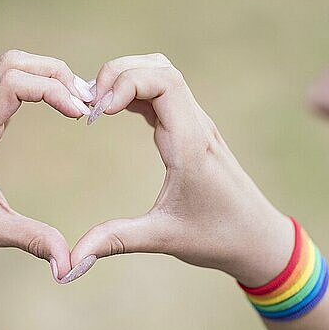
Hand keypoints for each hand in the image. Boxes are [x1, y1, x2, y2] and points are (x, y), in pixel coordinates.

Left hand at [0, 50, 93, 279]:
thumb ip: (32, 240)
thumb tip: (67, 264)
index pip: (15, 86)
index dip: (53, 90)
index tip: (79, 113)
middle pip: (15, 64)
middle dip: (56, 74)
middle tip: (84, 101)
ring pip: (9, 64)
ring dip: (45, 72)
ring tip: (74, 98)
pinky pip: (3, 76)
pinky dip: (33, 78)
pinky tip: (53, 98)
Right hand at [71, 54, 293, 286]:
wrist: (257, 237)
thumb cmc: (217, 237)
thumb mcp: (163, 238)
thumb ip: (115, 241)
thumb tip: (70, 262)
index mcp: (191, 145)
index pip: (163, 83)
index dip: (123, 84)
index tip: (95, 113)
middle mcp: (196, 126)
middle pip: (159, 68)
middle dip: (117, 75)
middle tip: (88, 106)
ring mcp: (196, 125)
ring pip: (163, 74)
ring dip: (127, 78)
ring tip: (97, 106)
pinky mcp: (192, 131)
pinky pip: (164, 94)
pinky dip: (135, 91)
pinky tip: (114, 111)